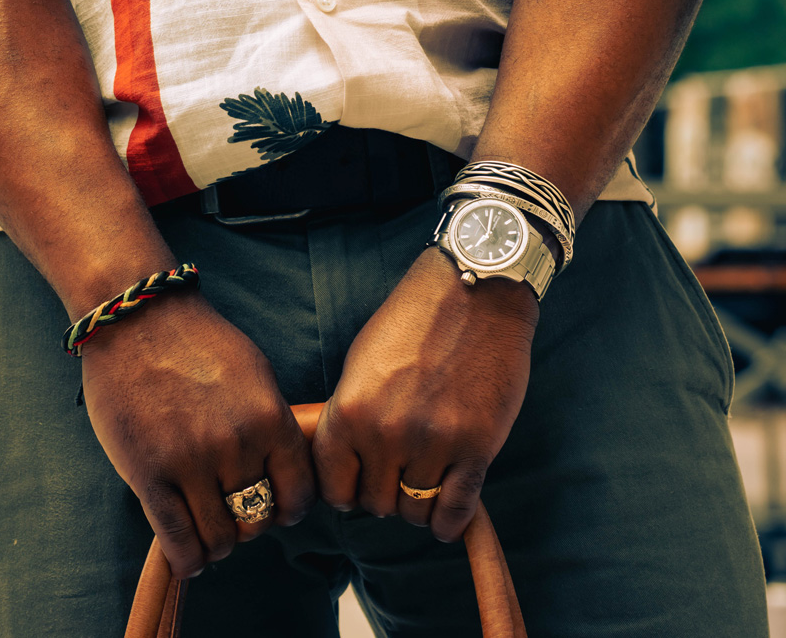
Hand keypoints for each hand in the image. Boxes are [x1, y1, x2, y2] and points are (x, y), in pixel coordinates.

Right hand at [80, 290, 315, 577]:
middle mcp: (236, 445)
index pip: (299, 495)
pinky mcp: (149, 475)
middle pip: (258, 522)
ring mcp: (192, 462)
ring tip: (208, 528)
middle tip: (234, 510)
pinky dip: (188, 558)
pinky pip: (178, 541)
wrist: (137, 319)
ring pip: (220, 539)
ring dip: (217, 542)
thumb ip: (272, 424)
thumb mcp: (255, 374)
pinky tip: (188, 553)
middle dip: (249, 523)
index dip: (288, 508)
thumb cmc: (198, 343)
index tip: (276, 506)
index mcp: (270, 418)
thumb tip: (286, 474)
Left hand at [313, 247, 537, 541]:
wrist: (477, 291)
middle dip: (385, 493)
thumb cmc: (416, 319)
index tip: (359, 483)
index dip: (346, 490)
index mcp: (351, 409)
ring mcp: (433, 443)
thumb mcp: (363, 360)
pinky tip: (447, 510)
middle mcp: (387, 432)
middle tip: (398, 475)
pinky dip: (449, 520)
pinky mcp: (477, 448)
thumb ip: (352, 414)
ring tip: (424, 483)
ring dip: (418, 504)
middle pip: (375, 504)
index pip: (334, 487)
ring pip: (415, 511)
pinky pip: (455, 510)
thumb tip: (346, 463)